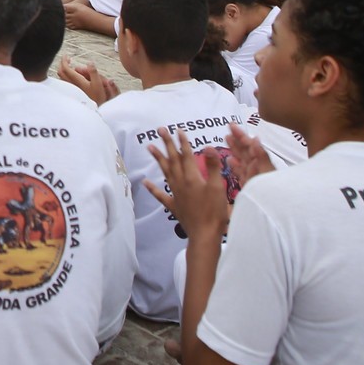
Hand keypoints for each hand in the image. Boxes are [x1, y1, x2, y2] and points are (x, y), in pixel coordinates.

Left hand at [56, 58, 116, 103]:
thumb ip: (93, 72)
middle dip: (63, 64)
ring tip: (75, 68)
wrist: (96, 111)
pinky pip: (65, 82)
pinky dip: (67, 76)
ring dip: (66, 70)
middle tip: (69, 59)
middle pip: (61, 72)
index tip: (67, 56)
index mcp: (77, 81)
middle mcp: (72, 85)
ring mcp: (71, 89)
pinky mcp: (72, 93)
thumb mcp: (98, 84)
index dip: (64, 60)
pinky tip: (74, 76)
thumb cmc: (98, 98)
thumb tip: (89, 62)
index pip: (66, 69)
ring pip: (62, 77)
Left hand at [144, 128, 233, 244]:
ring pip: (165, 172)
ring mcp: (175, 194)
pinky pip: (160, 195)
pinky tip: (145, 182)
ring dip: (158, 159)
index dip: (182, 142)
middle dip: (167, 144)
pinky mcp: (174, 205)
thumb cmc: (214, 211)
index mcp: (192, 177)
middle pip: (173, 159)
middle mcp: (181, 183)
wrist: (204, 234)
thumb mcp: (218, 187)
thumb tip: (208, 147)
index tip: (178, 130)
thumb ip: (213, 166)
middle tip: (160, 130)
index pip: (186, 155)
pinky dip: (152, 188)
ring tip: (150, 147)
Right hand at [224, 124, 275, 186]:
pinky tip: (229, 162)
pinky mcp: (248, 187)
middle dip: (237, 141)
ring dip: (235, 151)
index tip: (231, 125)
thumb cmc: (271, 192)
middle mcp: (256, 169)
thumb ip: (262, 158)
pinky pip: (240, 174)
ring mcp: (252, 178)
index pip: (250, 146)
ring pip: (242, 161)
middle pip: (245, 152)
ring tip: (227, 140)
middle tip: (228, 129)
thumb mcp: (267, 174)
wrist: (274, 212)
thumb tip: (256, 139)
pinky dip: (235, 167)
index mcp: (261, 163)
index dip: (241, 135)